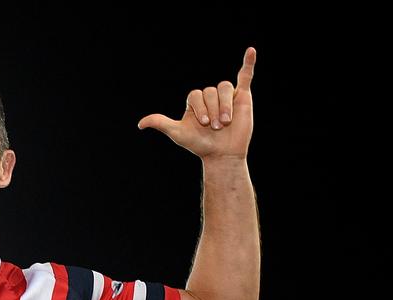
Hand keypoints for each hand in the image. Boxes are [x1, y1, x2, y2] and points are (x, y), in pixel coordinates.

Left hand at [139, 48, 255, 161]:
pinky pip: (245, 75)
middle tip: (216, 127)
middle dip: (213, 110)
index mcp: (195, 101)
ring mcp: (227, 96)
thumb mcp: (178, 133)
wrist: (222, 155)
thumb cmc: (200, 145)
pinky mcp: (243, 96)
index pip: (195, 94)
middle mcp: (211, 96)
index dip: (199, 108)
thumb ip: (161, 123)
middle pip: (210, 92)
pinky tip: (251, 51)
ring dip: (224, 105)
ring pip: (224, 87)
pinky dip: (249, 63)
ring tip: (226, 122)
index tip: (203, 124)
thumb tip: (140, 124)